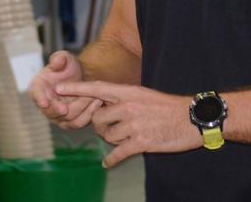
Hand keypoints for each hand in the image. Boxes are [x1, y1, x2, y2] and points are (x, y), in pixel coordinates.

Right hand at [29, 51, 102, 129]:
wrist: (78, 78)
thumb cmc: (67, 67)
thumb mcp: (65, 58)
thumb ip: (60, 58)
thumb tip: (56, 62)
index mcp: (38, 88)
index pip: (36, 95)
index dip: (40, 99)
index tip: (45, 103)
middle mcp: (45, 105)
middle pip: (52, 112)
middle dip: (67, 107)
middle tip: (80, 98)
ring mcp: (56, 116)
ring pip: (67, 119)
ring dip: (82, 108)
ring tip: (95, 97)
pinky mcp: (69, 122)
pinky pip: (78, 123)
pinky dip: (89, 114)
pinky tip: (98, 103)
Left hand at [56, 81, 199, 167]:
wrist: (193, 118)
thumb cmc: (169, 107)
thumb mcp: (145, 95)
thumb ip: (124, 99)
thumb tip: (104, 108)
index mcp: (129, 91)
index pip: (97, 88)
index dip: (76, 89)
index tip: (58, 88)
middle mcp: (129, 106)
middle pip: (97, 119)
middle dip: (100, 127)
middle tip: (111, 129)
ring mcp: (134, 124)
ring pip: (107, 137)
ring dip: (112, 141)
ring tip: (126, 139)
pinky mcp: (141, 142)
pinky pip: (117, 154)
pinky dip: (111, 160)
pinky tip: (108, 163)